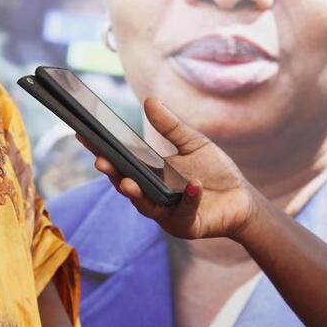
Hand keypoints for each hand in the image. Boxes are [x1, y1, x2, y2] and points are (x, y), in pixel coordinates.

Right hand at [80, 97, 261, 240]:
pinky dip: (189, 198)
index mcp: (149, 174)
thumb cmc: (215, 170)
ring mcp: (166, 213)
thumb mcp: (193, 143)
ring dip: (137, 194)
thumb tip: (148, 100)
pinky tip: (194, 185)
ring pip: (146, 205)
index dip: (102, 150)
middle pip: (126, 184)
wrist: (242, 199)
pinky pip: (184, 211)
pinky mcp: (185, 225)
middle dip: (113, 174)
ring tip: (128, 182)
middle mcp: (151, 195)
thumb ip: (170, 126)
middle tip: (101, 162)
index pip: (121, 161)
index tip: (84, 135)